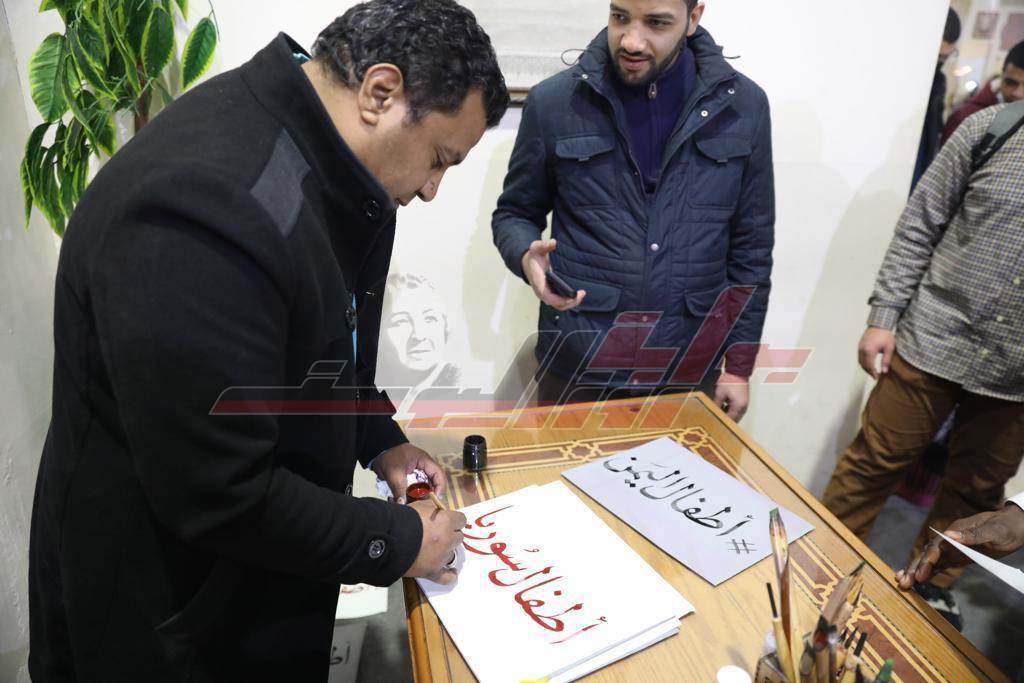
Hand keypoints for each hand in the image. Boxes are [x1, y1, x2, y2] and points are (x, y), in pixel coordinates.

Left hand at [372, 443, 446, 502]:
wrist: (378, 452)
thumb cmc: (389, 457)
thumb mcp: (394, 472)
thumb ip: (399, 488)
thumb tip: (403, 504)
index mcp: (424, 461)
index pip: (438, 473)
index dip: (440, 485)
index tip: (436, 497)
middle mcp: (423, 468)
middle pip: (430, 484)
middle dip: (424, 495)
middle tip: (416, 502)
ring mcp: (416, 474)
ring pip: (421, 489)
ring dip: (414, 497)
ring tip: (404, 501)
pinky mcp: (410, 480)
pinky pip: (412, 490)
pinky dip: (407, 496)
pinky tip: (399, 499)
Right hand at [403, 500, 466, 584]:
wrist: (388, 539)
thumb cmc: (403, 519)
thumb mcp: (419, 506)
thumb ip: (433, 507)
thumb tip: (441, 511)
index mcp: (446, 521)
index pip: (461, 520)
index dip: (454, 520)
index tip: (448, 520)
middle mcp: (447, 539)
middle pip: (458, 537)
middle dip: (450, 535)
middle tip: (438, 534)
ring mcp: (441, 557)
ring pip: (452, 554)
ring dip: (446, 550)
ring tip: (433, 549)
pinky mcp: (432, 571)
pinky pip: (446, 577)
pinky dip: (450, 576)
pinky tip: (453, 573)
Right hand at [521, 239, 585, 311]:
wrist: (529, 262)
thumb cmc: (533, 257)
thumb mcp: (536, 248)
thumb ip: (544, 245)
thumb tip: (553, 242)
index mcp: (539, 284)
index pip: (550, 298)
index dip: (562, 300)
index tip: (574, 295)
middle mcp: (543, 292)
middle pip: (558, 305)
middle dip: (571, 303)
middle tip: (582, 293)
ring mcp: (548, 294)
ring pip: (560, 305)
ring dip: (572, 303)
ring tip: (582, 294)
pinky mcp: (552, 293)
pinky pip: (561, 302)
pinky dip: (570, 300)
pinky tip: (578, 294)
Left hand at [713, 372, 749, 421]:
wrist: (737, 371)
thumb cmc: (731, 380)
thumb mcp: (720, 394)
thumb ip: (716, 404)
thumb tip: (713, 411)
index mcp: (739, 407)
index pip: (730, 420)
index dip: (722, 422)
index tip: (716, 423)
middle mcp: (743, 407)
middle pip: (734, 418)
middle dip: (725, 419)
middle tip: (717, 419)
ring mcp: (744, 404)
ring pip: (735, 414)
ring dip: (728, 414)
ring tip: (719, 413)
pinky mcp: (743, 400)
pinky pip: (736, 409)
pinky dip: (730, 409)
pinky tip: (723, 407)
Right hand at [858, 327, 895, 379]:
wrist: (880, 323)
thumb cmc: (885, 335)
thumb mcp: (889, 349)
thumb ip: (886, 361)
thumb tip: (884, 371)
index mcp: (869, 351)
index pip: (869, 366)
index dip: (873, 373)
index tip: (877, 378)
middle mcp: (862, 349)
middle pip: (863, 365)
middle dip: (868, 372)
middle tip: (874, 376)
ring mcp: (860, 347)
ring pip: (860, 361)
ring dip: (865, 367)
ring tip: (872, 370)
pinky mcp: (860, 344)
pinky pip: (859, 356)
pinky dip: (863, 361)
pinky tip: (868, 362)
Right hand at [895, 504, 1023, 589]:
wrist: (1015, 527)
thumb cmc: (1006, 528)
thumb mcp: (993, 531)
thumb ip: (972, 534)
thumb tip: (948, 534)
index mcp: (955, 531)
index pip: (936, 547)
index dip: (927, 561)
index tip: (920, 574)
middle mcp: (949, 540)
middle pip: (928, 554)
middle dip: (914, 568)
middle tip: (903, 581)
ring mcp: (952, 549)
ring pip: (930, 561)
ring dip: (916, 571)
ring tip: (902, 582)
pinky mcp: (957, 557)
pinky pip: (940, 566)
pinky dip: (928, 573)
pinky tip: (918, 581)